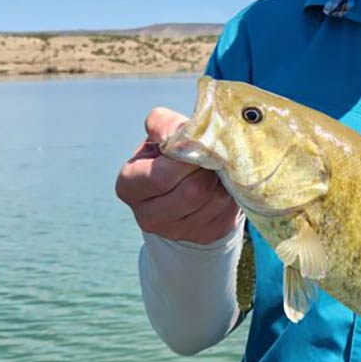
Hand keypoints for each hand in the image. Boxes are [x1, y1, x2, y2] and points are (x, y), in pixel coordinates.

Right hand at [115, 107, 239, 243]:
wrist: (189, 184)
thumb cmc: (171, 155)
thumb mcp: (161, 136)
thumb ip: (165, 125)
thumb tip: (183, 132)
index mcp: (129, 186)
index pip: (161, 175)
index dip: (186, 157)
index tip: (199, 143)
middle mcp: (147, 216)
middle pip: (193, 191)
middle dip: (208, 167)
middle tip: (215, 153)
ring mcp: (176, 231)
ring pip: (213, 200)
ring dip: (222, 178)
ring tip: (219, 167)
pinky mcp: (204, 236)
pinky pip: (227, 211)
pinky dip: (231, 192)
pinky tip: (224, 183)